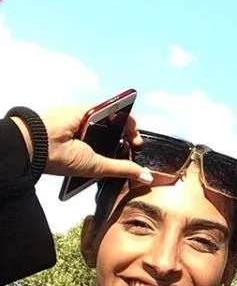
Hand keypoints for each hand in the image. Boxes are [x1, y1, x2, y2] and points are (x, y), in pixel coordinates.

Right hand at [13, 106, 152, 182]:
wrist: (41, 143)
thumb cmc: (61, 158)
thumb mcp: (99, 167)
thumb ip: (123, 169)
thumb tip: (146, 176)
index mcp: (93, 149)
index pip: (116, 146)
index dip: (129, 146)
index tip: (135, 150)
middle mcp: (92, 134)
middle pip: (120, 131)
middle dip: (132, 136)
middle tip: (137, 143)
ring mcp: (91, 121)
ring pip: (118, 119)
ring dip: (131, 126)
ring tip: (134, 136)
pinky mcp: (89, 109)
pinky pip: (111, 108)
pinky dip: (124, 113)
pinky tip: (130, 123)